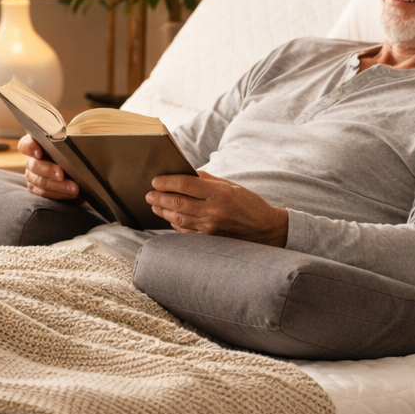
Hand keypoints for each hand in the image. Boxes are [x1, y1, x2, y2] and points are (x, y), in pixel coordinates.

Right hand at [18, 136, 79, 200]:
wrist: (79, 165)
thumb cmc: (74, 149)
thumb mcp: (73, 142)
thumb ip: (71, 139)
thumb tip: (78, 139)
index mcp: (36, 143)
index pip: (26, 144)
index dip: (30, 147)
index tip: (39, 150)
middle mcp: (31, 160)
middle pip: (34, 166)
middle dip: (48, 170)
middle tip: (61, 174)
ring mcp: (33, 176)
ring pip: (40, 183)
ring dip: (58, 186)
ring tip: (74, 189)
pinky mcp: (39, 190)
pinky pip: (46, 195)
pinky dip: (60, 195)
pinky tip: (72, 195)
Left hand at [146, 171, 288, 245]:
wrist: (265, 229)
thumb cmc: (249, 204)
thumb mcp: (231, 186)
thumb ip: (208, 180)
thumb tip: (186, 173)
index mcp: (219, 193)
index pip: (186, 185)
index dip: (167, 182)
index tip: (155, 180)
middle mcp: (213, 210)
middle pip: (178, 202)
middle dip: (159, 197)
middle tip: (149, 193)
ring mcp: (210, 227)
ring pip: (178, 218)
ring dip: (163, 210)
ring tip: (154, 204)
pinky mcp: (209, 239)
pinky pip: (185, 231)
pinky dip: (174, 223)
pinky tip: (168, 216)